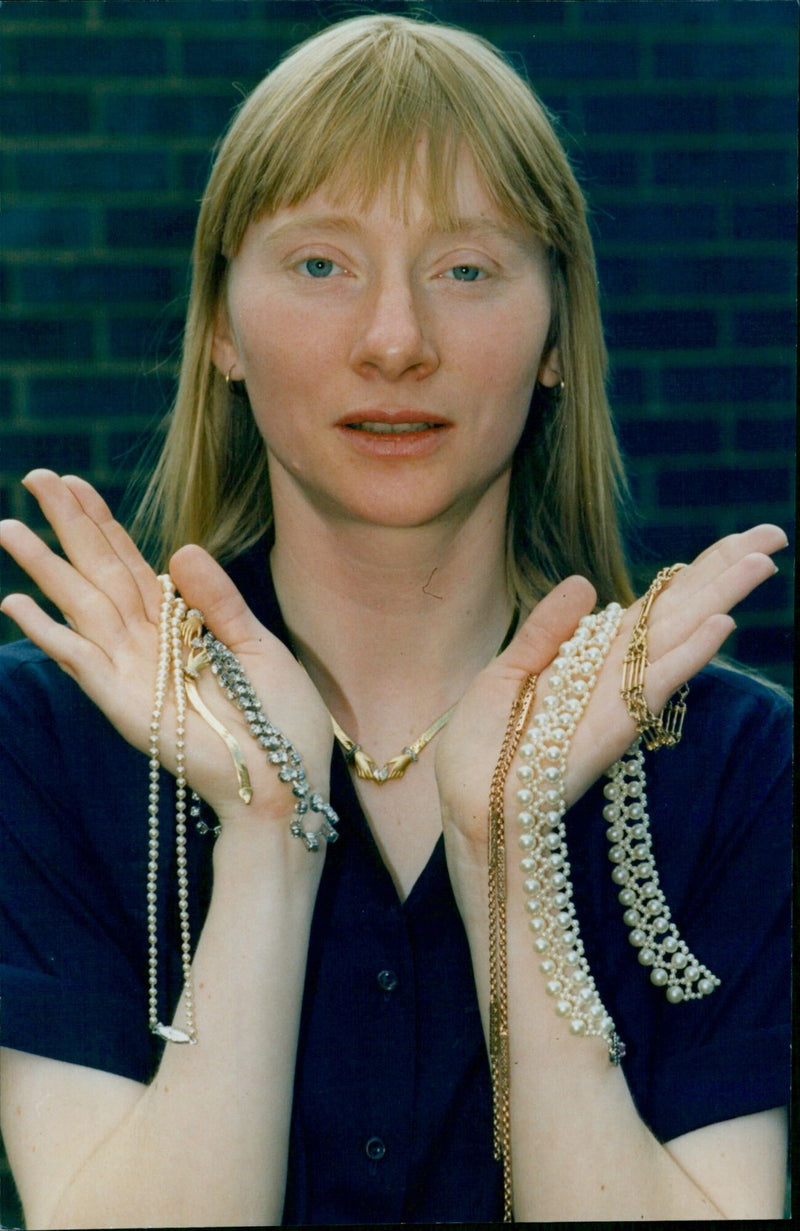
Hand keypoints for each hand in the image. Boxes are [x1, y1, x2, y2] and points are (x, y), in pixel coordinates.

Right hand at [0, 471, 332, 827]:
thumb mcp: (259, 646)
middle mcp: (148, 644)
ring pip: (80, 606)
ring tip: (7, 529)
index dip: (103, 523)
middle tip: (35, 477)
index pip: (132, 563)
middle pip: (99, 572)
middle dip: (67, 525)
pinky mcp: (126, 705)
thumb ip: (218, 600)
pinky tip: (16, 604)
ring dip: (44, 567)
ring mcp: (132, 673)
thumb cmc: (280, 720)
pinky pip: (81, 662)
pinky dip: (49, 634)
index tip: (74, 482)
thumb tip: (178, 548)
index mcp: (180, 625)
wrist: (286, 781)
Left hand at [435, 524, 786, 875]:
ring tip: (762, 562)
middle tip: (775, 534)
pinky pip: (650, 689)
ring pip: (675, 643)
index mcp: (591, 661)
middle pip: (678, 615)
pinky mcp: (606, 736)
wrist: (463, 808)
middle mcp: (613, 679)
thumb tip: (587, 583)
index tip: (744, 538)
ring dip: (718, 602)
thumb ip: (545, 630)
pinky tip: (719, 626)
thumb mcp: (505, 674)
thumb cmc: (483, 748)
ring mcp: (615, 706)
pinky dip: (685, 657)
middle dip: (725, 575)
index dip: (697, 572)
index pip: (655, 606)